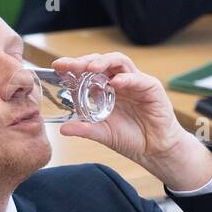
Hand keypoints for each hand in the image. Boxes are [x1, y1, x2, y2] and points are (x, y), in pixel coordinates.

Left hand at [51, 51, 211, 189]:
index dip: (74, 66)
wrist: (153, 150)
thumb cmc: (130, 138)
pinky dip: (126, 79)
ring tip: (91, 69)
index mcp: (106, 88)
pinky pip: (138, 79)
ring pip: (120, 62)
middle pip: (102, 61)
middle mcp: (119, 81)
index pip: (88, 71)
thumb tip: (63, 129)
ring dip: (105, 63)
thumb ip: (85, 129)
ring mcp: (136, 82)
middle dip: (86, 61)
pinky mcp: (152, 89)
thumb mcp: (102, 134)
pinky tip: (115, 83)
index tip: (58, 65)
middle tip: (72, 66)